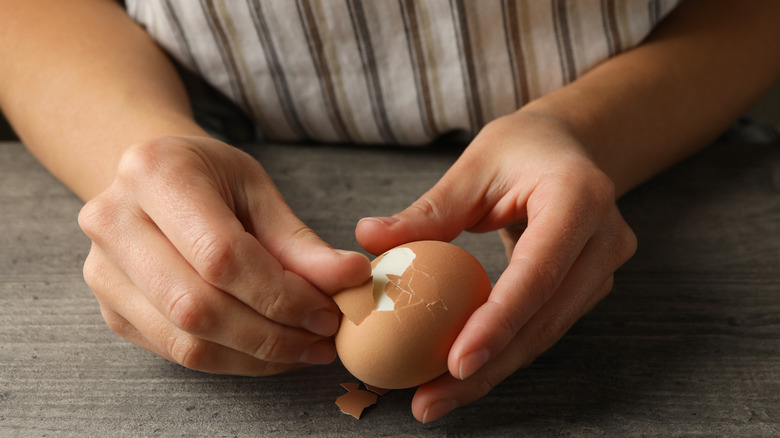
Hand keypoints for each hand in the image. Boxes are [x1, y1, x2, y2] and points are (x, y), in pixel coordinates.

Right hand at [79, 136, 370, 374]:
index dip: (281, 294)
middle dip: (272, 333)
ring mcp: (103, 272)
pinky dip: (234, 360)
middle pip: (197, 306)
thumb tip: (350, 279)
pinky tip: (271, 352)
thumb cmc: (211, 178)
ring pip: (186, 340)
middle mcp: (113, 222)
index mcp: (154, 173)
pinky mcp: (112, 310)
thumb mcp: (258, 189)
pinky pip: (177, 352)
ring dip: (257, 356)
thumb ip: (299, 240)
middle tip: (322, 338)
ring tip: (306, 349)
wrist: (153, 182)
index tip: (328, 311)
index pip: (221, 255)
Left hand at [355, 111, 636, 421]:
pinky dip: (504, 351)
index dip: (498, 322)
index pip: (538, 273)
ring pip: (546, 333)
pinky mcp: (590, 286)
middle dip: (488, 367)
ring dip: (493, 370)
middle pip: (545, 318)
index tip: (456, 363)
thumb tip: (367, 238)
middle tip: (431, 400)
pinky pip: (544, 326)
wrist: (569, 147)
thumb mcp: (474, 166)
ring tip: (437, 397)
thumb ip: (428, 210)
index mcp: (579, 198)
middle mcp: (604, 239)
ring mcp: (604, 267)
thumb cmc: (520, 148)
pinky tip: (463, 373)